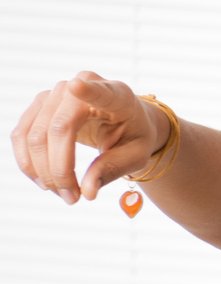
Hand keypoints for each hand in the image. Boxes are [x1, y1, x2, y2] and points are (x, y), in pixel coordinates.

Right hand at [11, 72, 168, 203]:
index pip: (100, 92)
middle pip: (57, 129)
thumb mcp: (135, 156)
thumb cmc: (134, 137)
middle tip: (72, 199)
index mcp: (117, 95)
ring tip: (62, 194)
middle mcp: (82, 84)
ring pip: (34, 135)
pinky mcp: (39, 105)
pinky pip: (22, 135)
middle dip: (59, 170)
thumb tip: (87, 192)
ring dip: (41, 171)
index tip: (77, 86)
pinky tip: (44, 181)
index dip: (87, 90)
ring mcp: (55, 93)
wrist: (123, 122)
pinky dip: (29, 163)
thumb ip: (112, 170)